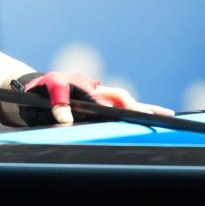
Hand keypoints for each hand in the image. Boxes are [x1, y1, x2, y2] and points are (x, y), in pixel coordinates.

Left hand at [15, 71, 174, 126]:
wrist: (38, 86)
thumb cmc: (44, 88)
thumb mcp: (49, 91)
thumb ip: (57, 103)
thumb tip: (66, 120)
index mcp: (88, 86)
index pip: (107, 101)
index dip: (119, 109)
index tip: (134, 116)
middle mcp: (97, 90)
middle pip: (122, 97)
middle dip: (139, 107)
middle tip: (160, 116)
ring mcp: (99, 96)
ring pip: (124, 102)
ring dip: (144, 108)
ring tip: (166, 114)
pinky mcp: (98, 103)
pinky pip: (118, 108)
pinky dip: (133, 111)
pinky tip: (147, 115)